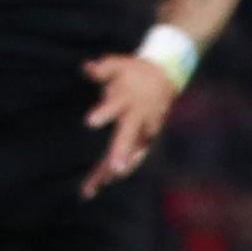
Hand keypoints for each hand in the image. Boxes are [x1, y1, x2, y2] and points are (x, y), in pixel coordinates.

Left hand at [80, 52, 179, 196]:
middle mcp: (139, 119)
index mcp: (129, 99)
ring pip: (130, 154)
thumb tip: (87, 68)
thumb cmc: (134, 72)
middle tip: (114, 170)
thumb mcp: (119, 64)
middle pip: (129, 137)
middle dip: (121, 153)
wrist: (164, 79)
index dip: (104, 113)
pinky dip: (115, 172)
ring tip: (95, 186)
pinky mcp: (143, 141)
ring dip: (114, 171)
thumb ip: (103, 68)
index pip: (116, 106)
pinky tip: (99, 184)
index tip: (89, 122)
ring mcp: (144, 132)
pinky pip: (129, 159)